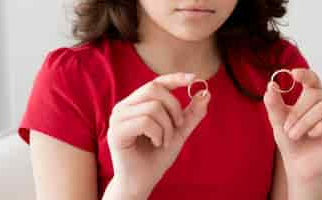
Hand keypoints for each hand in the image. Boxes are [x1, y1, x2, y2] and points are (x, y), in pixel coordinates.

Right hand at [106, 72, 210, 198]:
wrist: (143, 180)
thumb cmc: (157, 156)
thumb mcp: (179, 132)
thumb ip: (191, 114)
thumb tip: (206, 94)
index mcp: (137, 103)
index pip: (156, 83)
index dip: (175, 78)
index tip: (194, 78)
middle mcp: (124, 106)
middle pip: (154, 89)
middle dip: (174, 107)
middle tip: (178, 126)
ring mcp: (117, 118)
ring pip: (153, 107)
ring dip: (167, 127)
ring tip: (165, 141)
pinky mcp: (115, 132)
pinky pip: (145, 122)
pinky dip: (158, 134)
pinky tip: (157, 144)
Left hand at [264, 68, 321, 181]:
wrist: (297, 163)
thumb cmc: (290, 139)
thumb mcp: (277, 120)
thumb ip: (273, 103)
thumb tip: (271, 86)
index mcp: (313, 96)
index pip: (312, 79)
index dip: (305, 74)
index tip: (294, 74)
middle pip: (315, 95)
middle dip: (297, 112)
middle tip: (287, 128)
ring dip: (304, 122)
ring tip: (294, 134)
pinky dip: (319, 128)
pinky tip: (312, 135)